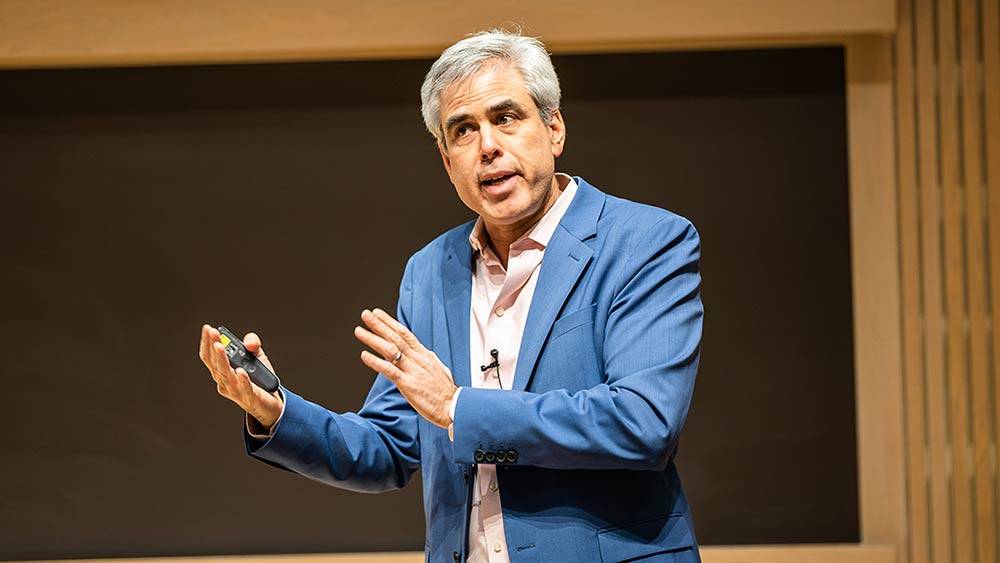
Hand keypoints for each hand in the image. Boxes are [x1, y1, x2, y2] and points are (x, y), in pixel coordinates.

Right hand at [198, 324, 283, 428]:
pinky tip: (240, 370)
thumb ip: (253, 345)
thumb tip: (249, 342)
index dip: (207, 343)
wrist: (273, 402)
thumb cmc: (260, 380)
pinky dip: (242, 380)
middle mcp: (225, 382)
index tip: (207, 328)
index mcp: (223, 372)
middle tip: (213, 332)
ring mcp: (235, 392)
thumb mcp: (258, 357)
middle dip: (213, 347)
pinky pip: (244, 388)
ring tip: (219, 346)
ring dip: (222, 360)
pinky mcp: (249, 398)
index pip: (209, 357)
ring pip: (226, 375)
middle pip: (215, 364)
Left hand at [354, 309, 457, 428]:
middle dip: (379, 325)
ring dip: (373, 339)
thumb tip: (425, 353)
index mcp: (425, 355)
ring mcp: (413, 371)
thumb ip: (429, 361)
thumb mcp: (439, 370)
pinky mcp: (408, 384)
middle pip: (396, 337)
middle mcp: (418, 359)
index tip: (378, 314)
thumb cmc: (446, 393)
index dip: (391, 323)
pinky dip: (376, 362)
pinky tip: (364, 355)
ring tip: (359, 331)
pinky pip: (389, 370)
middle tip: (366, 314)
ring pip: (391, 350)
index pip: (406, 334)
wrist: (454, 407)